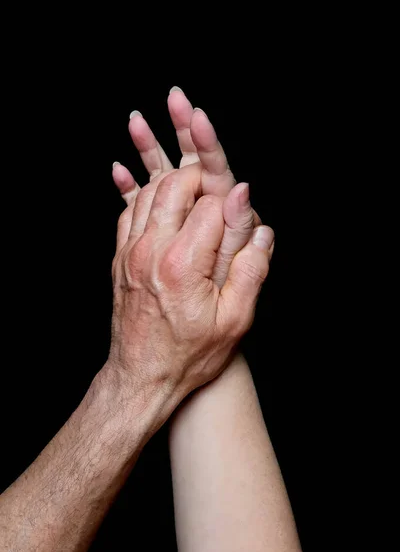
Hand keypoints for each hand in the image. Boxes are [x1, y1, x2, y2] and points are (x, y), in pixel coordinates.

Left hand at [109, 96, 273, 428]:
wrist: (141, 377)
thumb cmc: (190, 354)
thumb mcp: (235, 320)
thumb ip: (248, 265)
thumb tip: (257, 222)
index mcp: (183, 264)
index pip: (210, 205)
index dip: (231, 201)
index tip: (241, 207)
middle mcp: (151, 251)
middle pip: (174, 186)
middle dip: (198, 175)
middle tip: (214, 177)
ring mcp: (130, 253)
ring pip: (148, 193)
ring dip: (171, 178)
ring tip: (190, 174)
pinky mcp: (119, 259)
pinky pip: (128, 211)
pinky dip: (142, 193)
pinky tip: (151, 187)